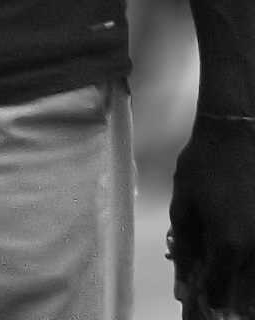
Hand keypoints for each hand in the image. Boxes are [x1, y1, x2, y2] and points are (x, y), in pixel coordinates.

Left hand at [173, 112, 254, 314]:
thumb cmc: (204, 166)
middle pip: (250, 292)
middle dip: (235, 296)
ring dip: (249, 279)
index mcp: (229, 245)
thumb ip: (185, 244)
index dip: (209, 297)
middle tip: (220, 286)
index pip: (220, 289)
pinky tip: (244, 248)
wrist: (238, 134)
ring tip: (232, 268)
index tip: (203, 298)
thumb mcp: (183, 205)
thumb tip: (186, 275)